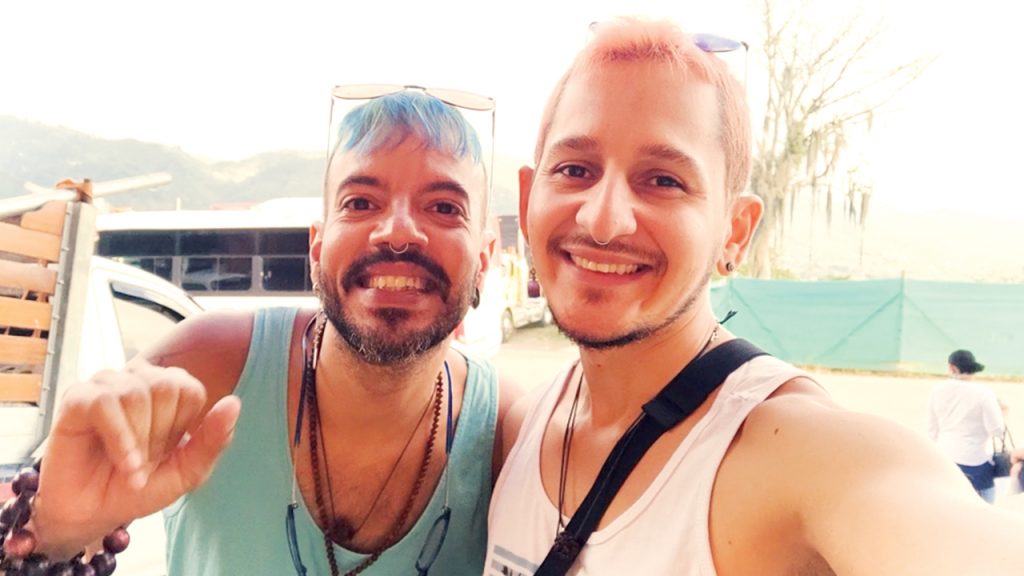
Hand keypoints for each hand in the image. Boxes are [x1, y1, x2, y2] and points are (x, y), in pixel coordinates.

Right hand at [31, 360, 240, 555]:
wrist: (92, 515)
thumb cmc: (138, 487)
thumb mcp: (186, 471)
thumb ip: (212, 440)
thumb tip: (234, 402)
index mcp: (168, 389)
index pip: (191, 389)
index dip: (183, 427)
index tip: (168, 452)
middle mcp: (138, 379)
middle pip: (167, 387)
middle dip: (161, 434)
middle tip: (146, 459)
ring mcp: (106, 386)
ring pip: (137, 393)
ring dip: (139, 441)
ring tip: (132, 468)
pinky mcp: (77, 399)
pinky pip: (104, 402)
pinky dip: (120, 438)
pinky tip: (125, 464)